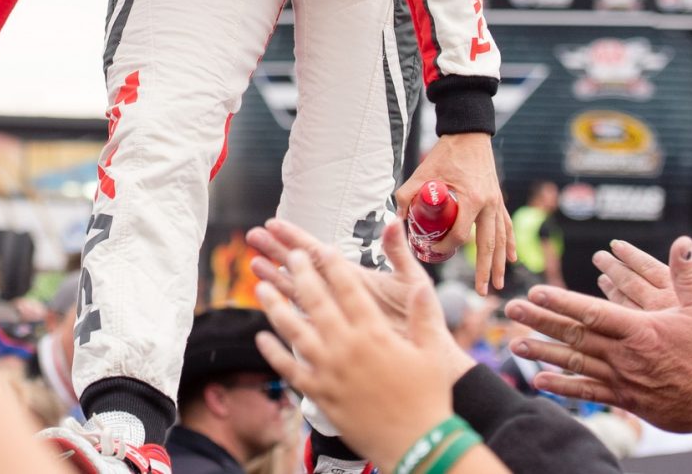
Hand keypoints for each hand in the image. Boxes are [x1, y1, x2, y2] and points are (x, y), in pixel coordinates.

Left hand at [252, 227, 476, 470]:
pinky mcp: (320, 394)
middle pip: (316, 301)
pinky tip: (261, 337)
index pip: (348, 288)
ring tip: (261, 286)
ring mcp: (329, 370)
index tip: (321, 248)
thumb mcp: (431, 352)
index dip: (332, 265)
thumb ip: (422, 315)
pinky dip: (273, 351)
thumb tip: (421, 287)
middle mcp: (346, 347)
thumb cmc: (428, 398)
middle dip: (300, 273)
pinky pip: (289, 368)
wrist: (416, 444)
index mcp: (373, 332)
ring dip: (275, 306)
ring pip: (294, 330)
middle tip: (288, 254)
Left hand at [396, 133, 512, 293]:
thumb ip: (407, 196)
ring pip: (501, 239)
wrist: (468, 134)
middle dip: (484, 270)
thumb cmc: (444, 154)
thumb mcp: (422, 173)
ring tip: (497, 284)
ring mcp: (497, 202)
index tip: (433, 251)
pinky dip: (510, 243)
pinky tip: (512, 259)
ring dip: (499, 263)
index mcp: (472, 199)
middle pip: (487, 245)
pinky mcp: (499, 199)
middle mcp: (489, 204)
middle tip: (481, 291)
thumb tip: (397, 219)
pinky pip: (507, 226)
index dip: (446, 248)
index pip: (460, 235)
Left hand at [503, 237, 691, 445]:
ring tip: (514, 343)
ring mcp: (623, 380)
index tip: (535, 292)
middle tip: (510, 310)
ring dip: (543, 353)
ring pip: (575, 364)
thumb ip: (687, 274)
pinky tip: (539, 381)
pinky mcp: (627, 400)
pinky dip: (563, 387)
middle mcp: (626, 355)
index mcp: (641, 329)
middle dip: (540, 321)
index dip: (561, 302)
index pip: (592, 312)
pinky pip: (589, 392)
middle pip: (574, 335)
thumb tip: (682, 240)